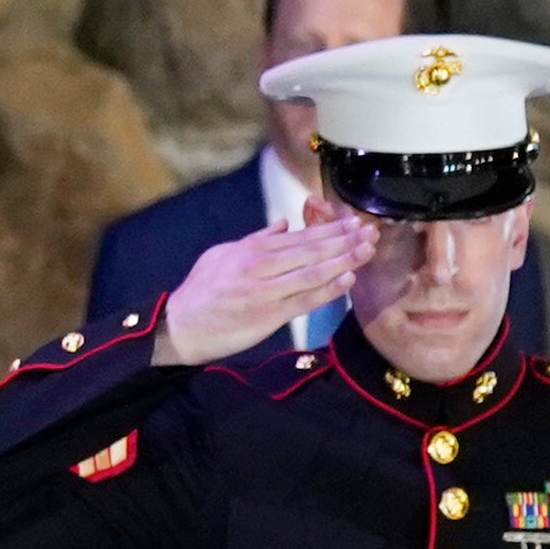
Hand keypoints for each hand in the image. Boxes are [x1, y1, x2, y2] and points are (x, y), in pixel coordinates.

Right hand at [159, 212, 371, 365]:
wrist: (179, 327)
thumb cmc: (200, 292)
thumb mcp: (221, 255)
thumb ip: (256, 239)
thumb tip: (284, 224)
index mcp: (251, 249)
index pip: (299, 236)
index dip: (330, 228)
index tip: (354, 221)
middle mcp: (260, 266)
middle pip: (311, 250)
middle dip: (344, 240)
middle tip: (370, 231)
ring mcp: (265, 291)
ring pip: (312, 273)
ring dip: (343, 261)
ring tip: (366, 251)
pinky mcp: (267, 316)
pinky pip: (303, 301)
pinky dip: (326, 291)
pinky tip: (347, 281)